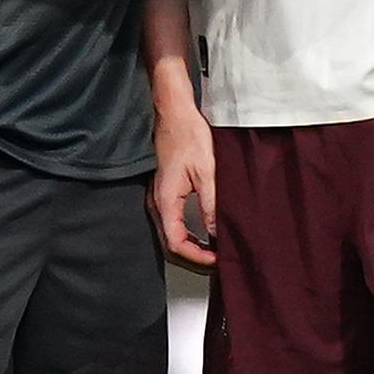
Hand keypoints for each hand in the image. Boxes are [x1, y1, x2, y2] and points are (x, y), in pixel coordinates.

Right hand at [149, 91, 218, 266]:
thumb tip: (216, 233)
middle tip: (217, 260)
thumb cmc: (187, 136)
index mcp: (165, 200)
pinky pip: (172, 222)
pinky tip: (203, 233)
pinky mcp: (163, 192)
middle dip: (194, 256)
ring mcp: (157, 198)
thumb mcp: (207, 172)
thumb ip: (210, 205)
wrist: (174, 113)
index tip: (217, 259)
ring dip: (191, 246)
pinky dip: (187, 233)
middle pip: (171, 244)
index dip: (197, 256)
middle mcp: (156, 203)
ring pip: (170, 234)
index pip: (177, 243)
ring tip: (213, 250)